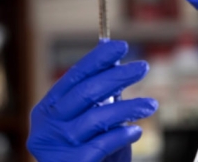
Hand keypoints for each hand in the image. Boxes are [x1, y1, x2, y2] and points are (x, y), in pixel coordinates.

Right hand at [27, 40, 157, 161]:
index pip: (73, 77)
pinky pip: (103, 143)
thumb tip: (114, 60)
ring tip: (151, 105)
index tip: (120, 46)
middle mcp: (46, 126)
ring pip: (97, 118)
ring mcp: (57, 145)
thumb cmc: (86, 151)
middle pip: (85, 93)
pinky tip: (136, 132)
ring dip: (128, 108)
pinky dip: (123, 135)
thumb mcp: (89, 120)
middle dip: (117, 77)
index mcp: (47, 109)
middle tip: (143, 67)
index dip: (97, 59)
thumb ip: (97, 97)